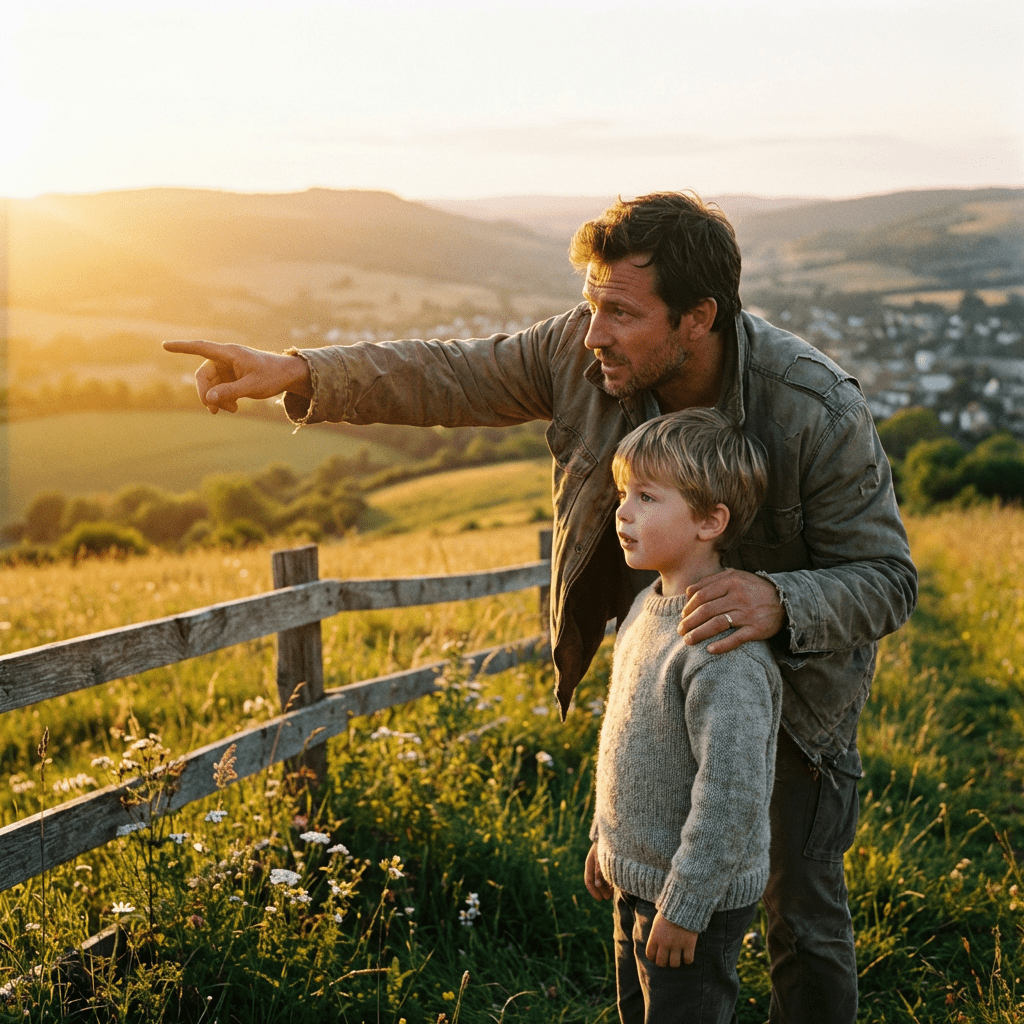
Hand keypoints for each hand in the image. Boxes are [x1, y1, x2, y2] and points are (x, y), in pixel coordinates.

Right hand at [162, 339, 311, 413]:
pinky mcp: (231, 376)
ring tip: (232, 410)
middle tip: (213, 410)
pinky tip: (233, 408)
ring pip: (211, 384)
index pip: (201, 348)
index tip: (165, 345)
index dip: (182, 347)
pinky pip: (219, 388)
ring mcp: (227, 367)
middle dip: (206, 393)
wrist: (287, 376)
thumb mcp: (253, 387)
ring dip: (216, 399)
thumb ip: (230, 392)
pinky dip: (223, 399)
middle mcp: (225, 358)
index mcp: (229, 353)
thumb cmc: (272, 376)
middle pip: (204, 375)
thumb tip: (208, 399)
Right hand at [584, 843, 612, 900]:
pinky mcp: (610, 864)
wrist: (616, 831)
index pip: (589, 881)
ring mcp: (602, 864)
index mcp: (590, 863)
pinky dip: (612, 882)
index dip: (593, 892)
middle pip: (596, 883)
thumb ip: (599, 871)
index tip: (600, 899)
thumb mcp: (602, 857)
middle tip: (609, 896)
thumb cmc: (607, 843)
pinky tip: (617, 885)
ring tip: (614, 891)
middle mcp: (595, 865)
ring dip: (607, 888)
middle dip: (602, 891)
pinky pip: (609, 876)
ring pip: (603, 881)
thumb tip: (597, 885)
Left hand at [645, 910, 697, 967]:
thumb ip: (655, 935)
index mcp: (655, 937)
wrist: (684, 904)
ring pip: (674, 964)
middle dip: (664, 962)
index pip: (650, 955)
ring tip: (678, 956)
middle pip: (661, 963)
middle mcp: (665, 943)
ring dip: (676, 961)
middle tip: (668, 957)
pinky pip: (688, 960)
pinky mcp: (689, 945)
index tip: (657, 955)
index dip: (653, 957)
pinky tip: (687, 954)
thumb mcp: (657, 922)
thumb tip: (654, 947)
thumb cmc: (669, 912)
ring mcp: (677, 945)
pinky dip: (688, 959)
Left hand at [678, 568, 784, 653]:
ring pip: (717, 624)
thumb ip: (713, 580)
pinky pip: (735, 639)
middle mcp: (739, 596)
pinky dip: (721, 645)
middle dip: (689, 622)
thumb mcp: (736, 576)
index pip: (701, 594)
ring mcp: (748, 613)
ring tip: (688, 640)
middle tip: (680, 630)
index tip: (682, 615)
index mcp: (731, 581)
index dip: (688, 606)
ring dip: (699, 633)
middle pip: (706, 610)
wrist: (785, 600)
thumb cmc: (753, 588)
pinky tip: (709, 650)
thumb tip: (689, 591)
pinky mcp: (756, 629)